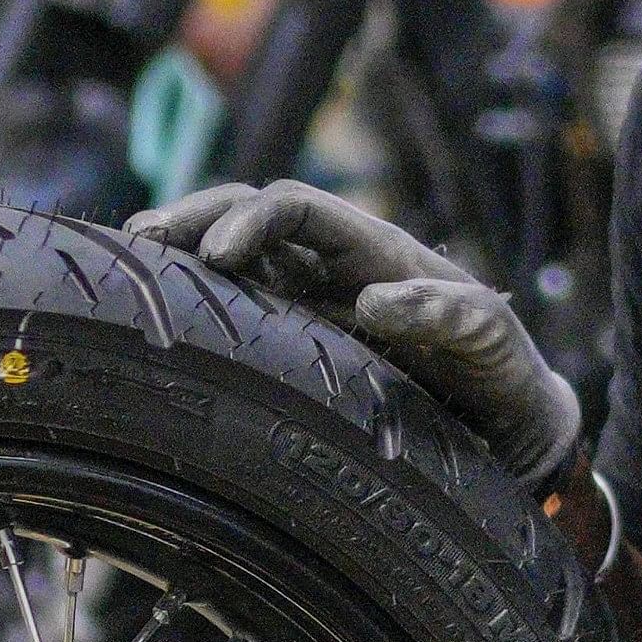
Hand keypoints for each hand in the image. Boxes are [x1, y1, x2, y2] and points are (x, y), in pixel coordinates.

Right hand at [128, 180, 580, 488]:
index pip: (300, 209)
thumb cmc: (504, 377)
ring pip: (235, 262)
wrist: (509, 432)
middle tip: (144, 244)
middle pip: (250, 216)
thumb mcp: (492, 343)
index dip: (254, 219)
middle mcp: (333, 270)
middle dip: (196, 218)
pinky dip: (198, 306)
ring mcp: (310, 307)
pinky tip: (159, 319)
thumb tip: (375, 299)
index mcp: (376, 252)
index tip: (218, 255)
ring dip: (185, 256)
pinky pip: (239, 315)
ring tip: (132, 268)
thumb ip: (451, 314)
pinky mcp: (297, 350)